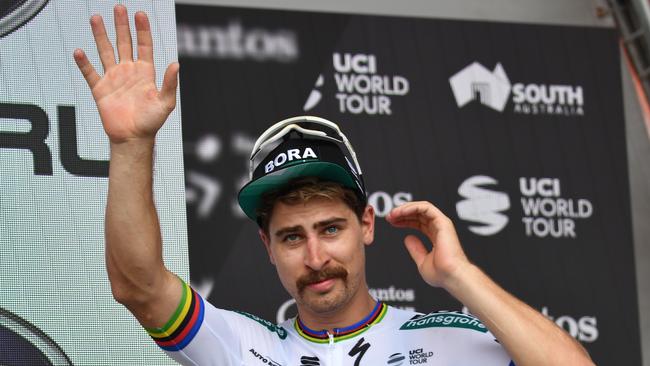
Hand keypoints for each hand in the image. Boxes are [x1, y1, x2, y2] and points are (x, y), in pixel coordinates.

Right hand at [73, 5, 178, 143]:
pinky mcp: (100, 90)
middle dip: (122, 26)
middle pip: (124, 43)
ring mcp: (114, 79)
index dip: (142, 30)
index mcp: (145, 73)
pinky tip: (79, 51)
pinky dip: (84, 63)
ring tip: (96, 19)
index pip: (144, 46)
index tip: (139, 14)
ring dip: (101, 36)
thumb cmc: (151, 123)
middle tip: (119, 8)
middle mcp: (129, 72)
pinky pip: (90, 73)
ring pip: (106, 52)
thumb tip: (176, 65)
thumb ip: (170, 83)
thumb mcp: (166, 102)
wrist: (133, 138)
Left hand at [386, 201, 470, 288]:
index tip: (392, 222)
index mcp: (436, 238)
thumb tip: (407, 238)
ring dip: (405, 208)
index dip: (404, 220)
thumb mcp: (422, 261)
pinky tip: (401, 212)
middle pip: (419, 214)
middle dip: (402, 213)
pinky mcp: (443, 222)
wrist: (451, 276)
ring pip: (421, 208)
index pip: (419, 223)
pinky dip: (412, 207)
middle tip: (389, 216)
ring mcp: (442, 224)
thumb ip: (415, 249)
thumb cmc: (441, 274)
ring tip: (392, 214)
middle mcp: (439, 229)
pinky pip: (426, 208)